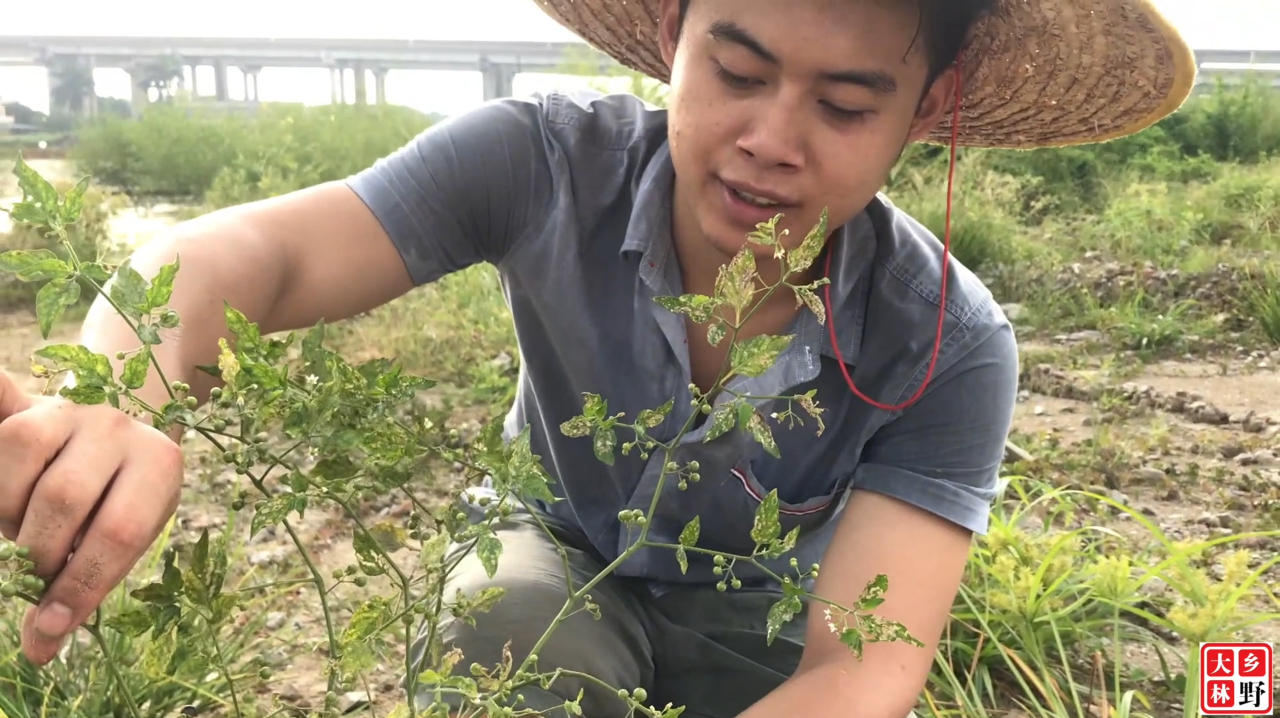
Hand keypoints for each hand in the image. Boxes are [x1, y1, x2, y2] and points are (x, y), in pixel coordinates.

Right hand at [0, 370, 183, 664]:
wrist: (124, 432)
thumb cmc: (122, 500)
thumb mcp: (122, 537)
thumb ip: (84, 583)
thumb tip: (39, 649)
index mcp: (159, 464)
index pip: (118, 532)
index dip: (80, 584)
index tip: (50, 627)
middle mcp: (118, 428)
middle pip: (63, 498)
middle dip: (39, 549)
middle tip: (36, 565)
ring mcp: (70, 410)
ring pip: (17, 462)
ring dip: (7, 511)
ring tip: (22, 527)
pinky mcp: (29, 404)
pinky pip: (1, 400)